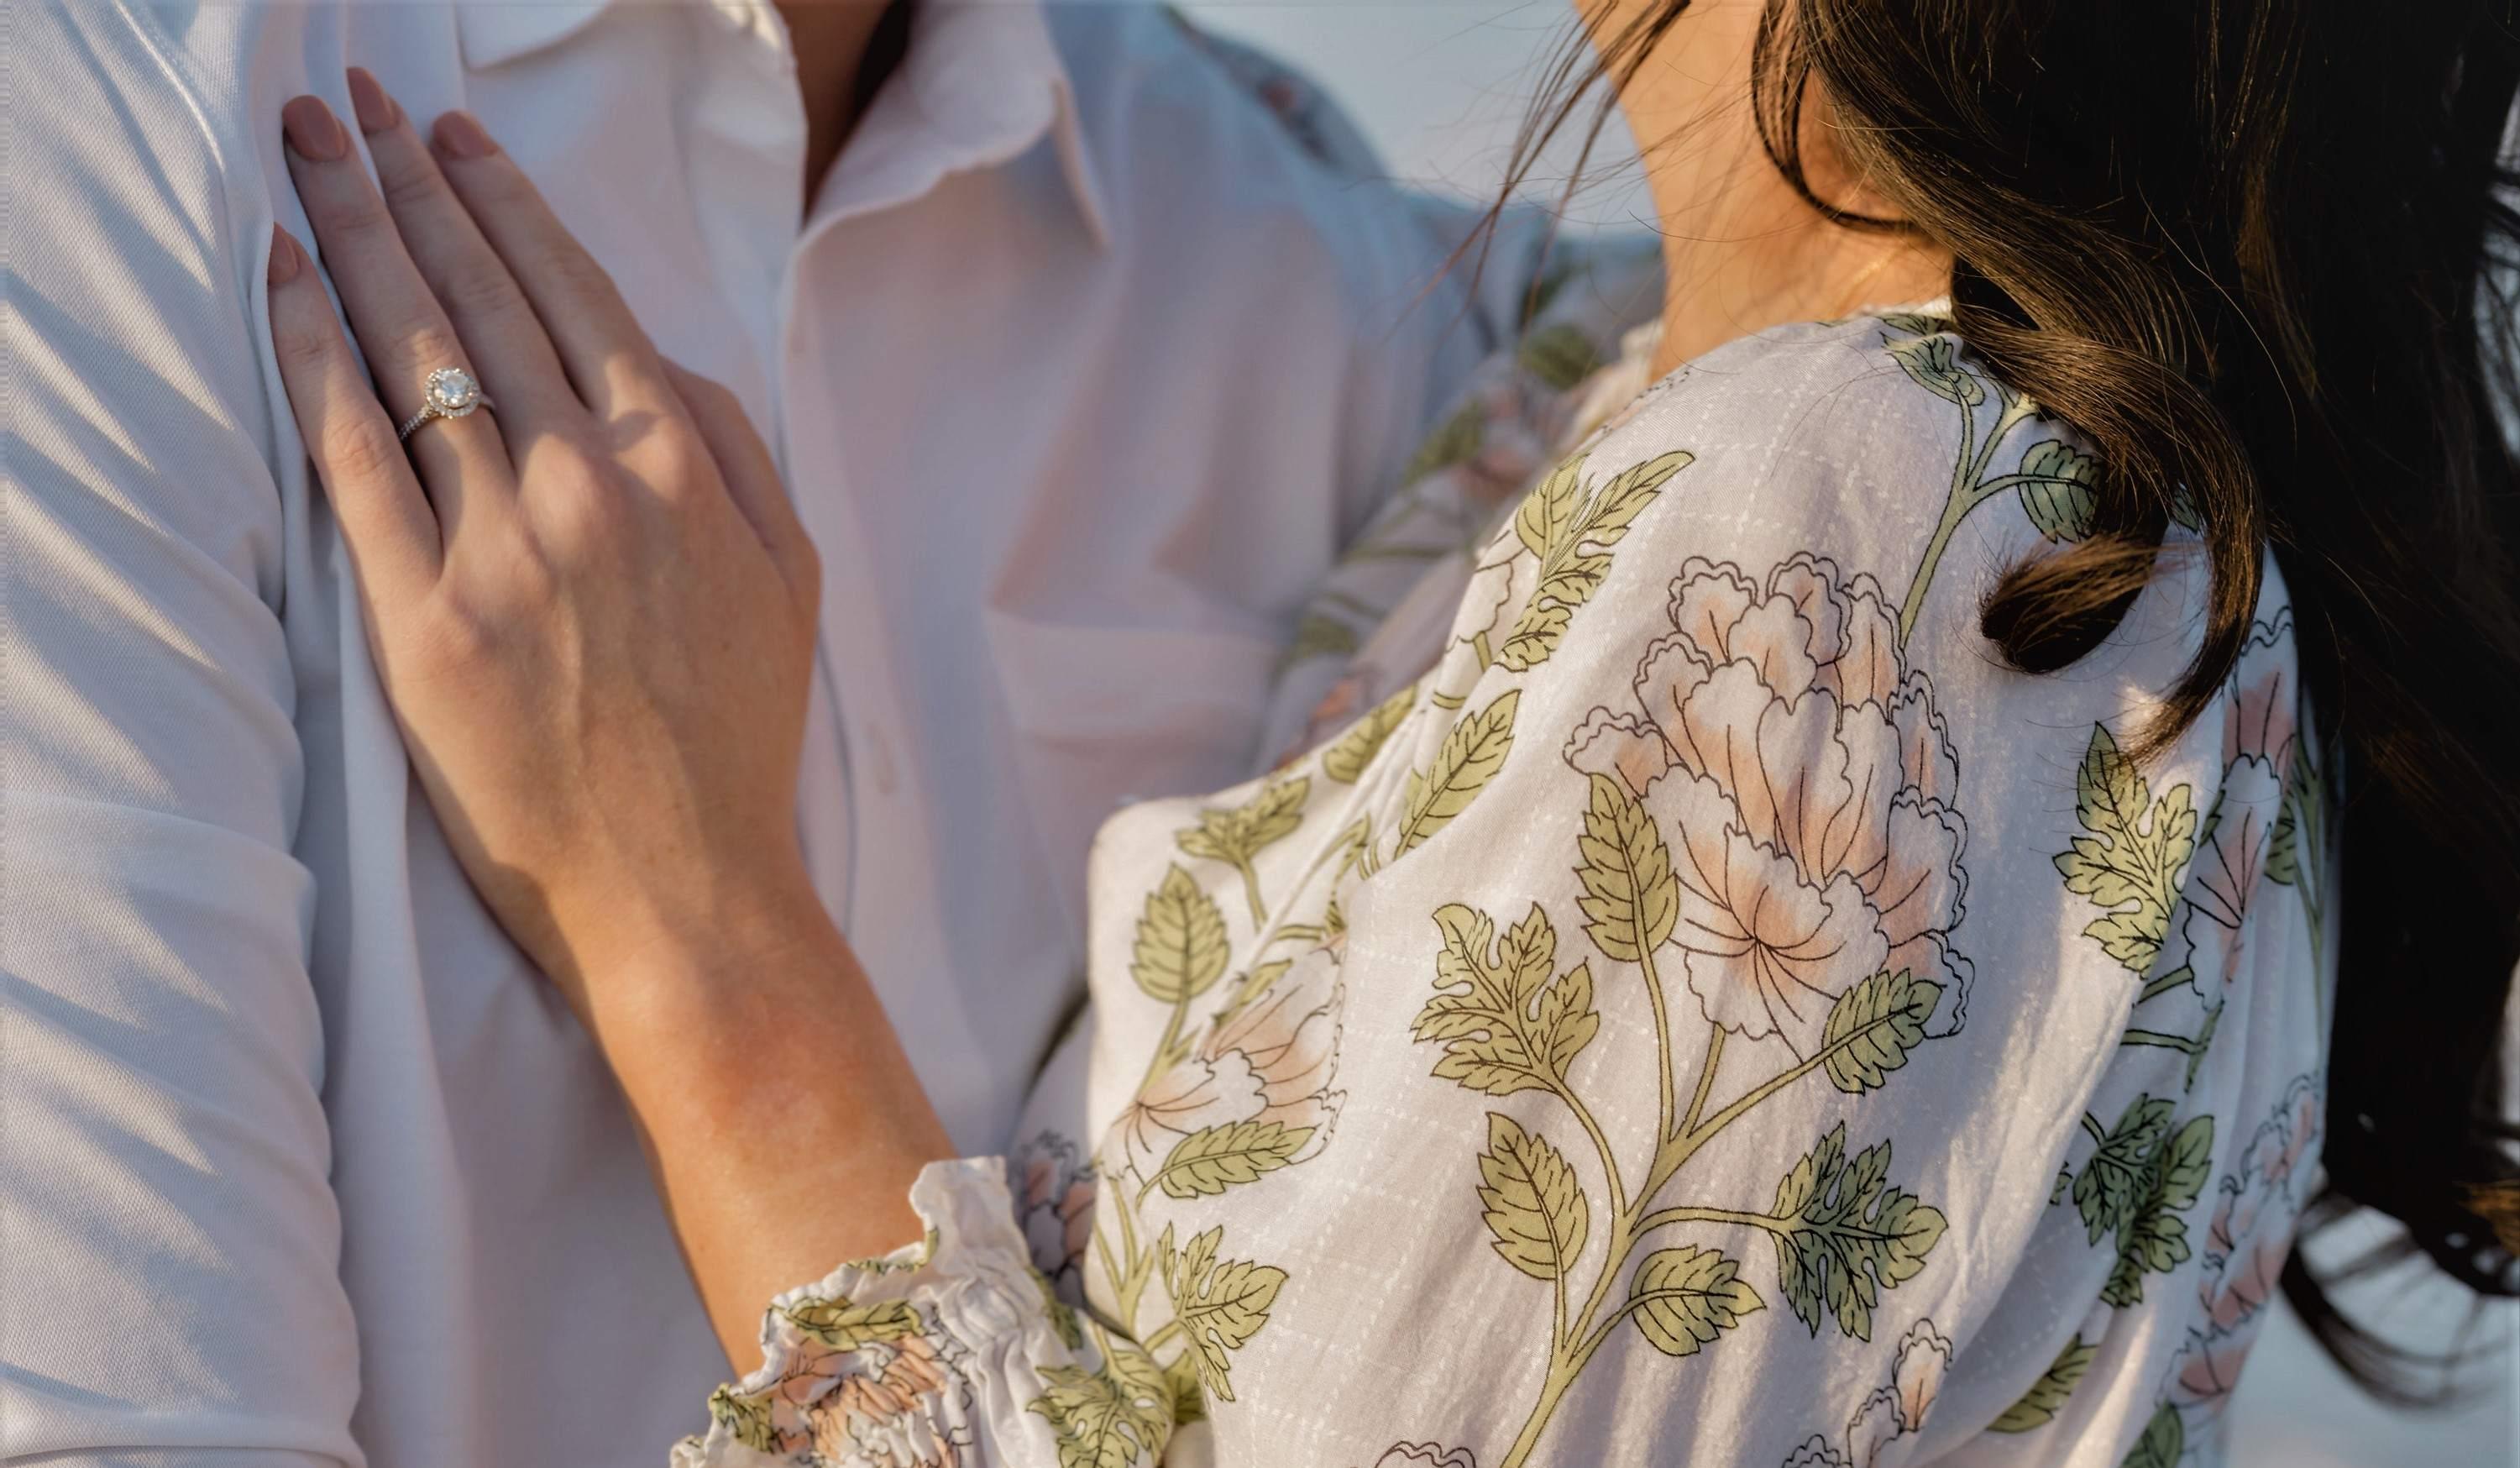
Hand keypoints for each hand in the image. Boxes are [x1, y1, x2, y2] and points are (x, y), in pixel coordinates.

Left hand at [267, 73, 950, 1365]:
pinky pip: (355, 461)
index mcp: (681, 469)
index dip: (504, 205)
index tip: (451, 141)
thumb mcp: (788, 580)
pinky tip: (285, 287)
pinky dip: (313, 361)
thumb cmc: (737, 740)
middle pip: (477, 301)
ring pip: (413, 357)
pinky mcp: (424, 618)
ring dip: (350, 237)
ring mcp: (502, 547)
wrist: (686, 887)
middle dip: (404, 186)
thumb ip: (735, 452)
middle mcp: (590, 485)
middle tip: (345, 109)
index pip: (574, 298)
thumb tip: (666, 366)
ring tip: (306, 161)